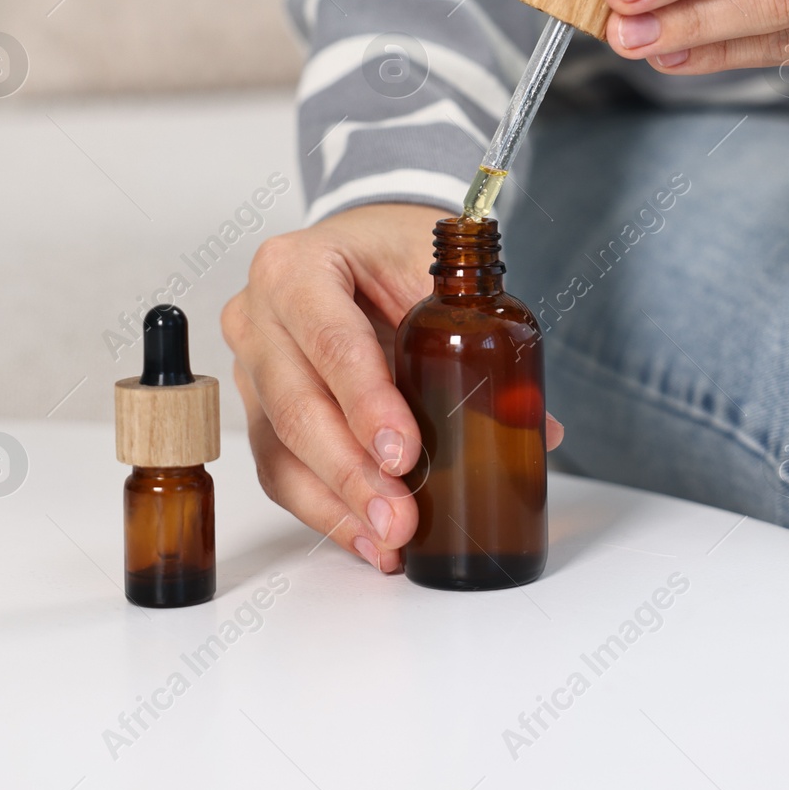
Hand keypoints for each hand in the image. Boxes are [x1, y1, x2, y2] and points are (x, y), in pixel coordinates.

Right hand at [222, 203, 564, 571]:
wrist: (360, 249)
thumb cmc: (394, 253)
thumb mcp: (436, 270)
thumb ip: (480, 334)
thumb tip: (537, 428)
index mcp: (295, 268)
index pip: (328, 341)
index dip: (365, 402)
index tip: (404, 452)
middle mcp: (258, 318)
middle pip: (296, 405)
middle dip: (352, 471)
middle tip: (400, 514)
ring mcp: (251, 369)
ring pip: (280, 449)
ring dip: (338, 503)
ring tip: (391, 540)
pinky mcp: (258, 412)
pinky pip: (281, 471)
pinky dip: (325, 511)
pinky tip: (368, 538)